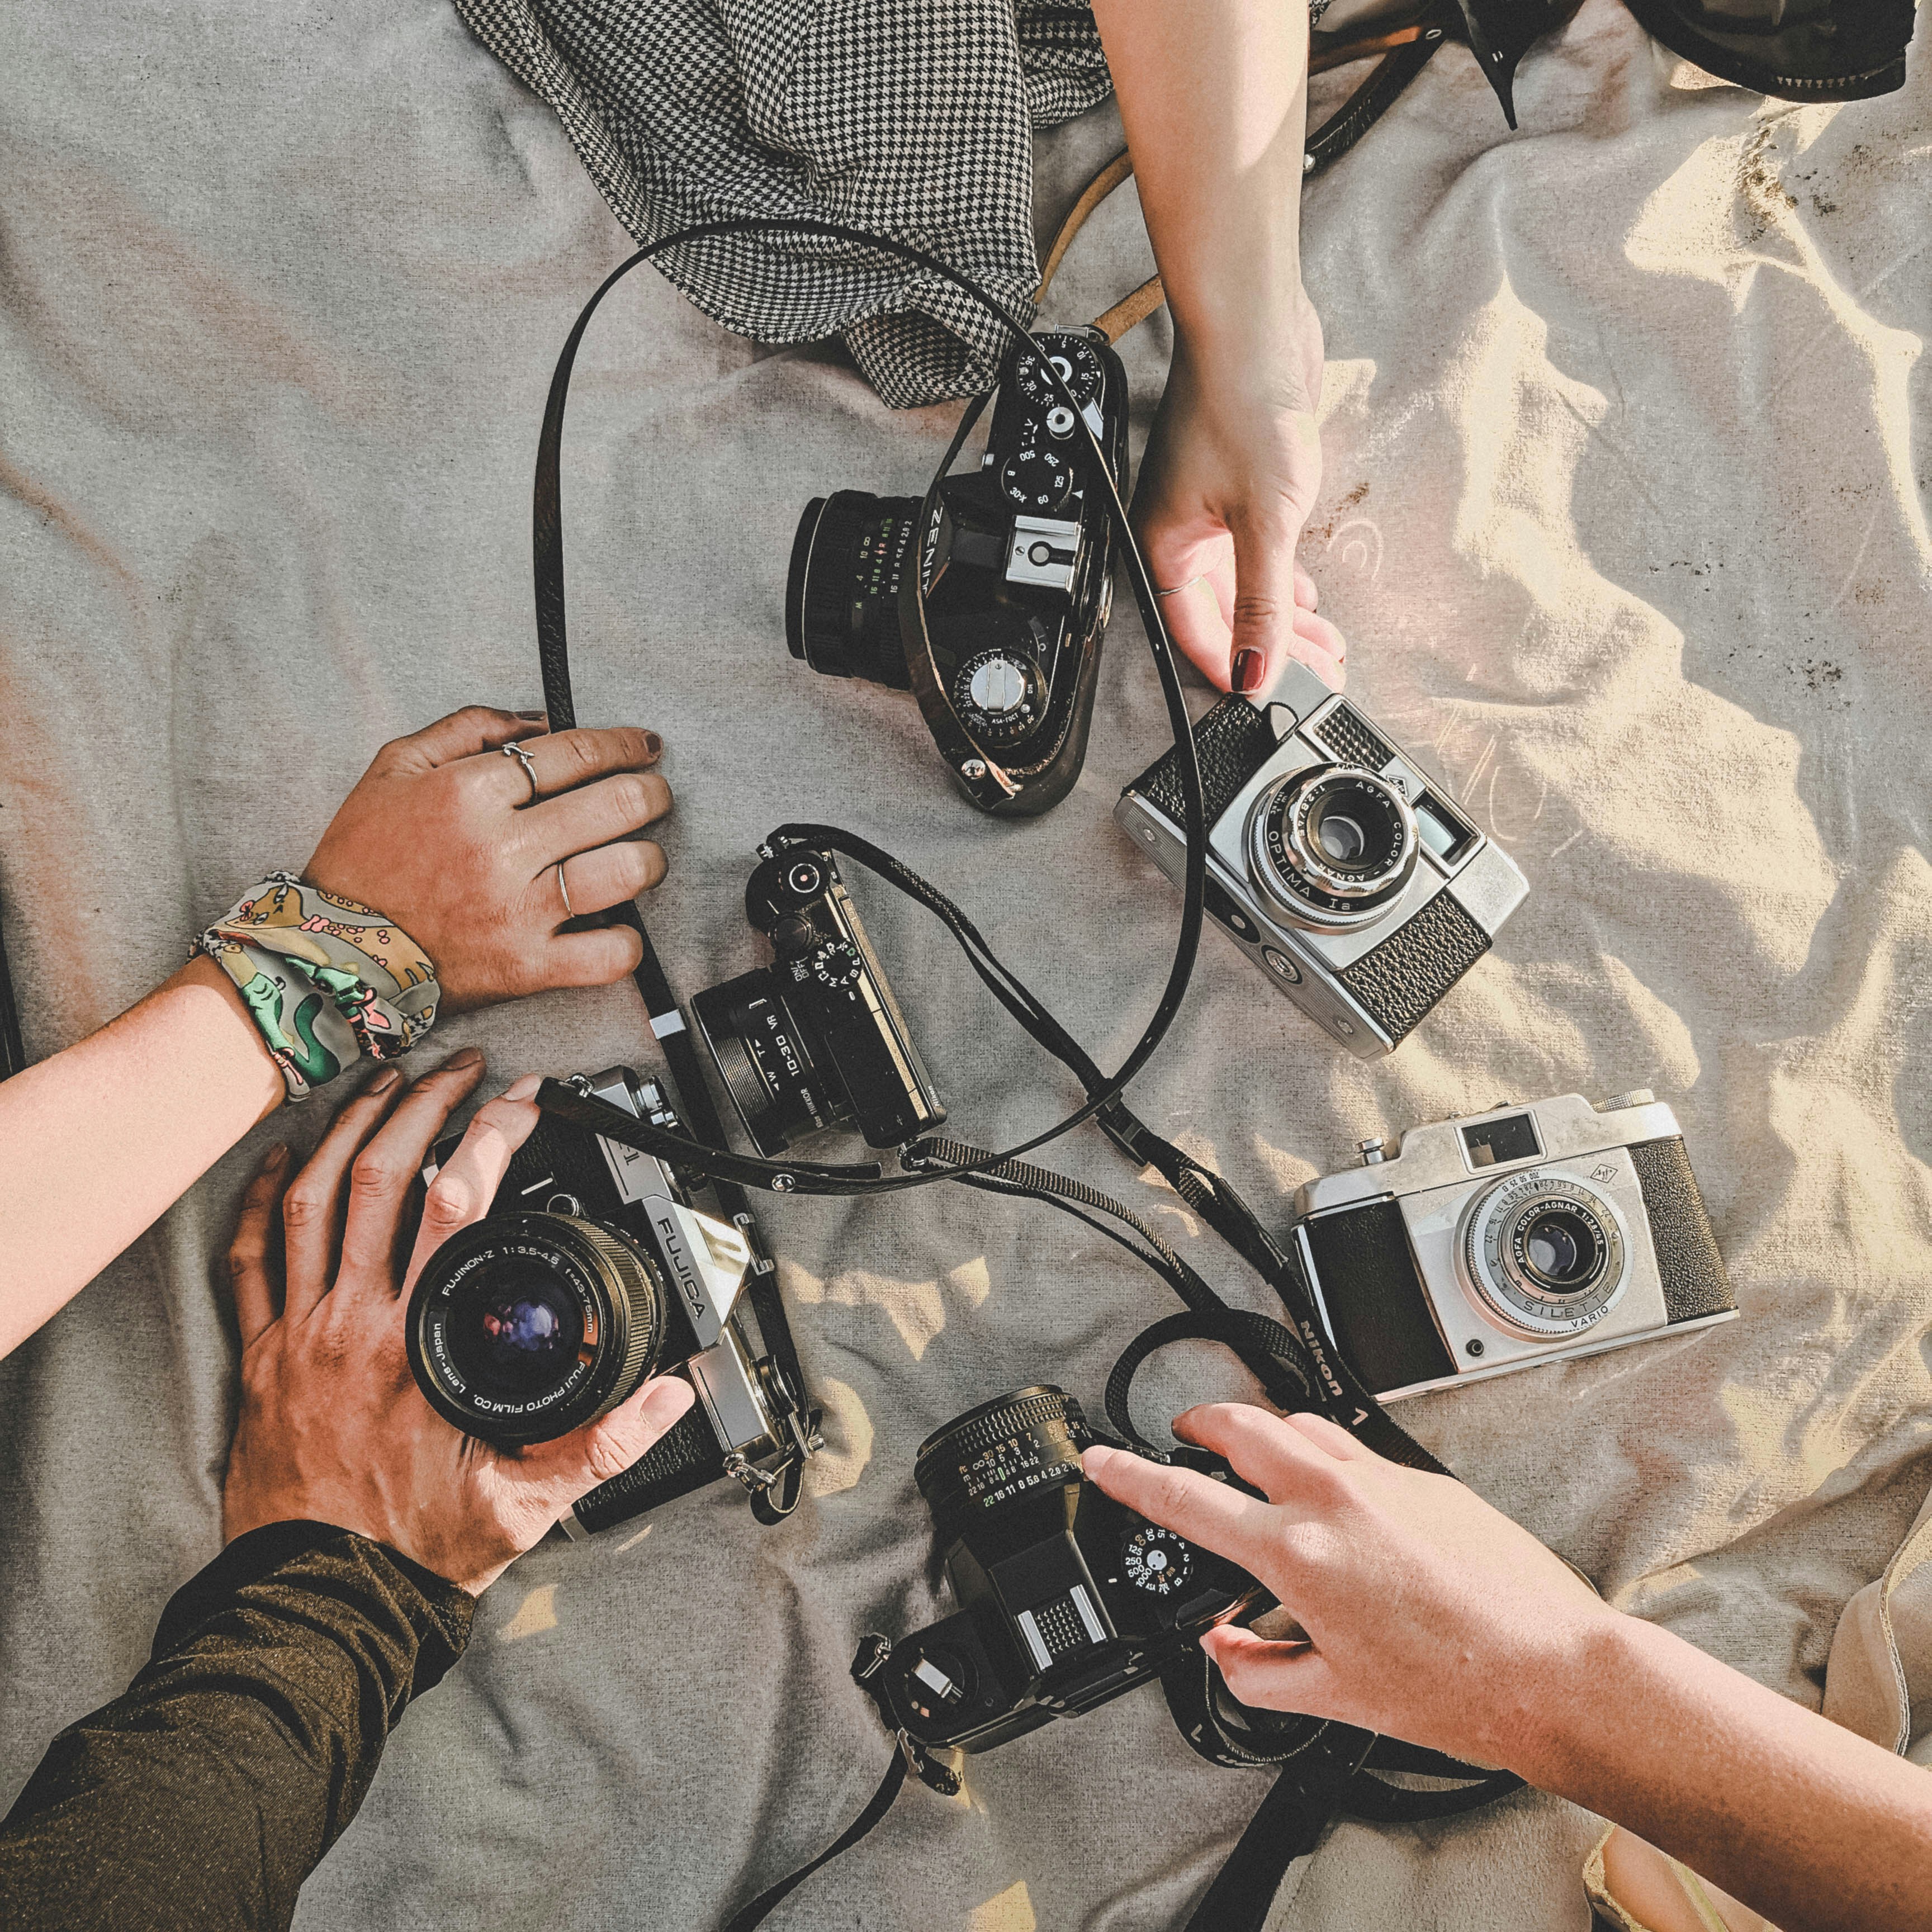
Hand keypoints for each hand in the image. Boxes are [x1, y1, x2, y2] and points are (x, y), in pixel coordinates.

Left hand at [223, 1050, 694, 1594]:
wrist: (320, 1603)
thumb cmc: (415, 1552)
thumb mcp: (526, 1502)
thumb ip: (603, 1443)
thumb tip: (668, 1394)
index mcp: (417, 1345)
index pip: (456, 1206)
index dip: (492, 1137)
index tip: (522, 1102)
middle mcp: (351, 1324)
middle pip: (380, 1177)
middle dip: (424, 1105)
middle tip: (459, 1069)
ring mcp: (298, 1334)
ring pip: (312, 1199)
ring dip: (350, 1129)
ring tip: (384, 1082)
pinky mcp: (262, 1357)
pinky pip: (250, 1255)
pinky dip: (265, 1195)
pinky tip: (287, 1154)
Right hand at [304, 707, 671, 1013]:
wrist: (333, 953)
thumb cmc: (365, 858)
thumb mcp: (395, 767)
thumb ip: (469, 727)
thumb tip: (541, 721)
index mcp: (469, 792)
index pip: (575, 752)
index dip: (624, 744)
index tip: (645, 746)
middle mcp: (501, 848)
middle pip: (616, 804)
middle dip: (652, 793)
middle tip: (654, 794)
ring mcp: (519, 911)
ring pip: (626, 872)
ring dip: (650, 859)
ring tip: (643, 855)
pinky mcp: (528, 968)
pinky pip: (610, 953)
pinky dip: (628, 940)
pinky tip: (619, 925)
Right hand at [1082, 1404, 1612, 1770]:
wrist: (1552, 1670)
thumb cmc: (1459, 1690)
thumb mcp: (1335, 1700)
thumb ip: (1258, 1672)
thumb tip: (1225, 1652)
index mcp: (1297, 1554)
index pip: (1185, 1501)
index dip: (1129, 1478)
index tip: (1102, 1461)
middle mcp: (1334, 1500)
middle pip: (1239, 1425)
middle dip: (1196, 1423)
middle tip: (1180, 1435)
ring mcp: (1383, 1480)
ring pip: (1300, 1421)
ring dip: (1261, 1428)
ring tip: (1248, 1449)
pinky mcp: (1427, 1480)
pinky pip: (1355, 1447)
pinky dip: (1324, 1453)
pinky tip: (1331, 1487)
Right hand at [1135, 310, 1346, 698]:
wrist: (1255, 324)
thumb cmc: (1241, 402)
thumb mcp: (1265, 521)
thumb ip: (1263, 604)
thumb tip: (1256, 671)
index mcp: (1167, 547)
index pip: (1196, 633)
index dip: (1234, 670)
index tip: (1270, 697)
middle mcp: (1182, 534)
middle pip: (1225, 615)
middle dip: (1271, 650)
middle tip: (1317, 678)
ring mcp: (1211, 512)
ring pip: (1246, 587)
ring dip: (1283, 620)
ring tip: (1324, 648)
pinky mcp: (1241, 489)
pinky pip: (1258, 555)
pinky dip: (1282, 583)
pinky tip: (1306, 602)